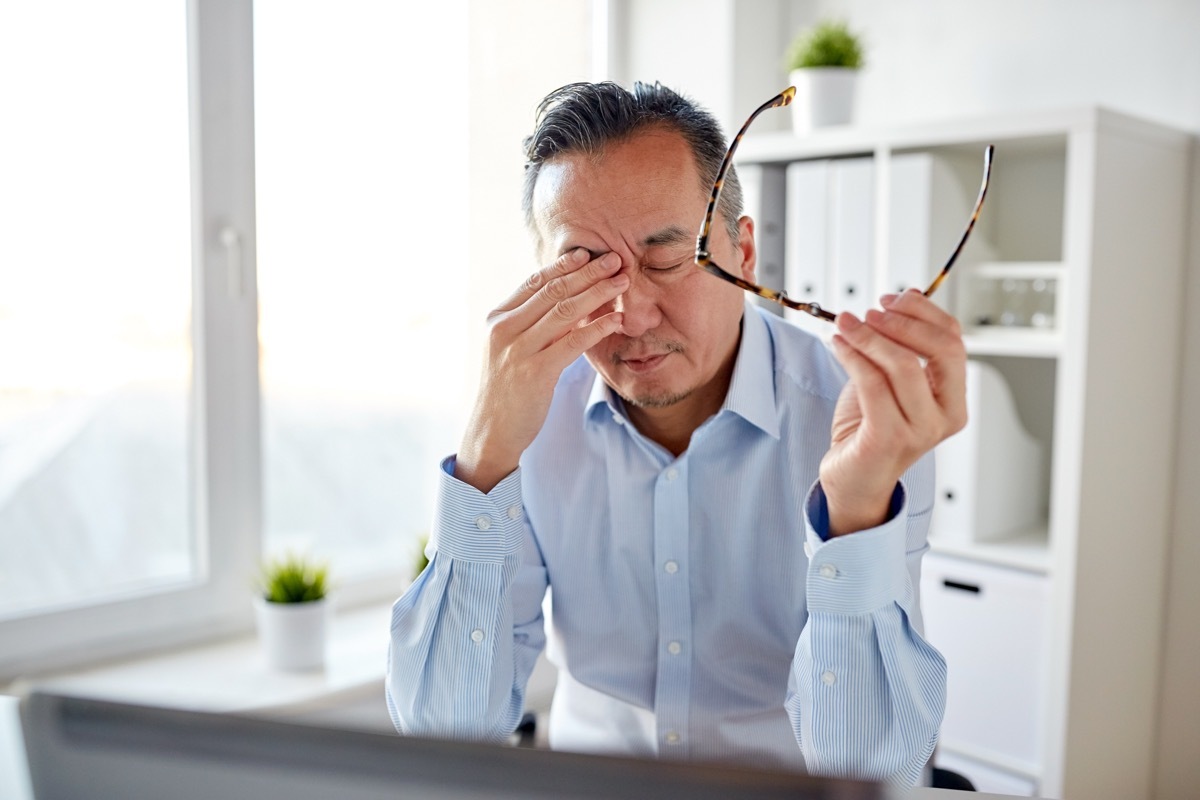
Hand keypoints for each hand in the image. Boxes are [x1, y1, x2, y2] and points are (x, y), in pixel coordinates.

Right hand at [456, 248, 627, 492]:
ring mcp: (519, 350)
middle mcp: (505, 329)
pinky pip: (573, 342)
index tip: (589, 254)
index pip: (534, 282)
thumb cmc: (507, 389)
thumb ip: (531, 323)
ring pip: (565, 311)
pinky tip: (616, 320)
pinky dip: (597, 328)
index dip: (563, 265)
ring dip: (598, 293)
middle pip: (553, 291)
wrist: (492, 430)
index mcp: (498, 319)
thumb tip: (566, 297)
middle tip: (616, 260)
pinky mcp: (535, 372)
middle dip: (588, 273)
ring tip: (622, 283)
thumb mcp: (511, 348)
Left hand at [820, 289, 967, 535]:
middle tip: (869, 311)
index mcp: (953, 399)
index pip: (954, 341)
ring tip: (845, 324)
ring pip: (904, 365)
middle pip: (940, 350)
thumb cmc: (870, 427)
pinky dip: (853, 356)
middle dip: (901, 322)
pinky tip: (838, 344)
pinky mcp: (889, 440)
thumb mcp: (891, 380)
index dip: (924, 313)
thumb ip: (902, 346)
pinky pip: (873, 385)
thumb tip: (905, 297)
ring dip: (870, 336)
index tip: (892, 298)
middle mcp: (945, 416)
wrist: (852, 478)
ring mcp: (921, 431)